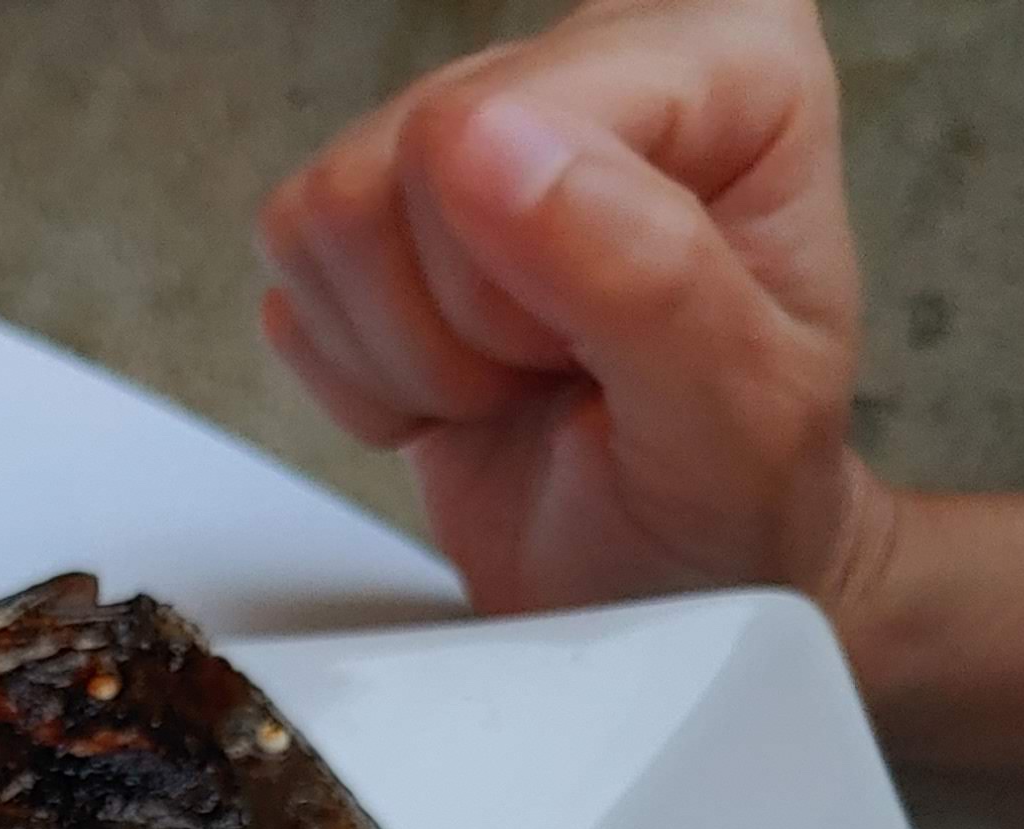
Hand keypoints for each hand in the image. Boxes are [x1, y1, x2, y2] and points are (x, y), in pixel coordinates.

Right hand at [255, 0, 886, 621]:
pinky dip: (365, 373)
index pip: (499, 114)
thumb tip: (493, 146)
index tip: (603, 350)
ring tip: (520, 382)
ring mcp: (478, 120)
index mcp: (730, 57)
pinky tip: (464, 385)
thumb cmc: (731, 501)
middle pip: (397, 160)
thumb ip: (647, 276)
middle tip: (563, 377)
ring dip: (412, 355)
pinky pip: (290, 271)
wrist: (664, 579)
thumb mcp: (734, 421)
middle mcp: (601, 54)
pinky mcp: (382, 204)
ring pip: (325, 213)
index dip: (518, 279)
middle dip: (463, 325)